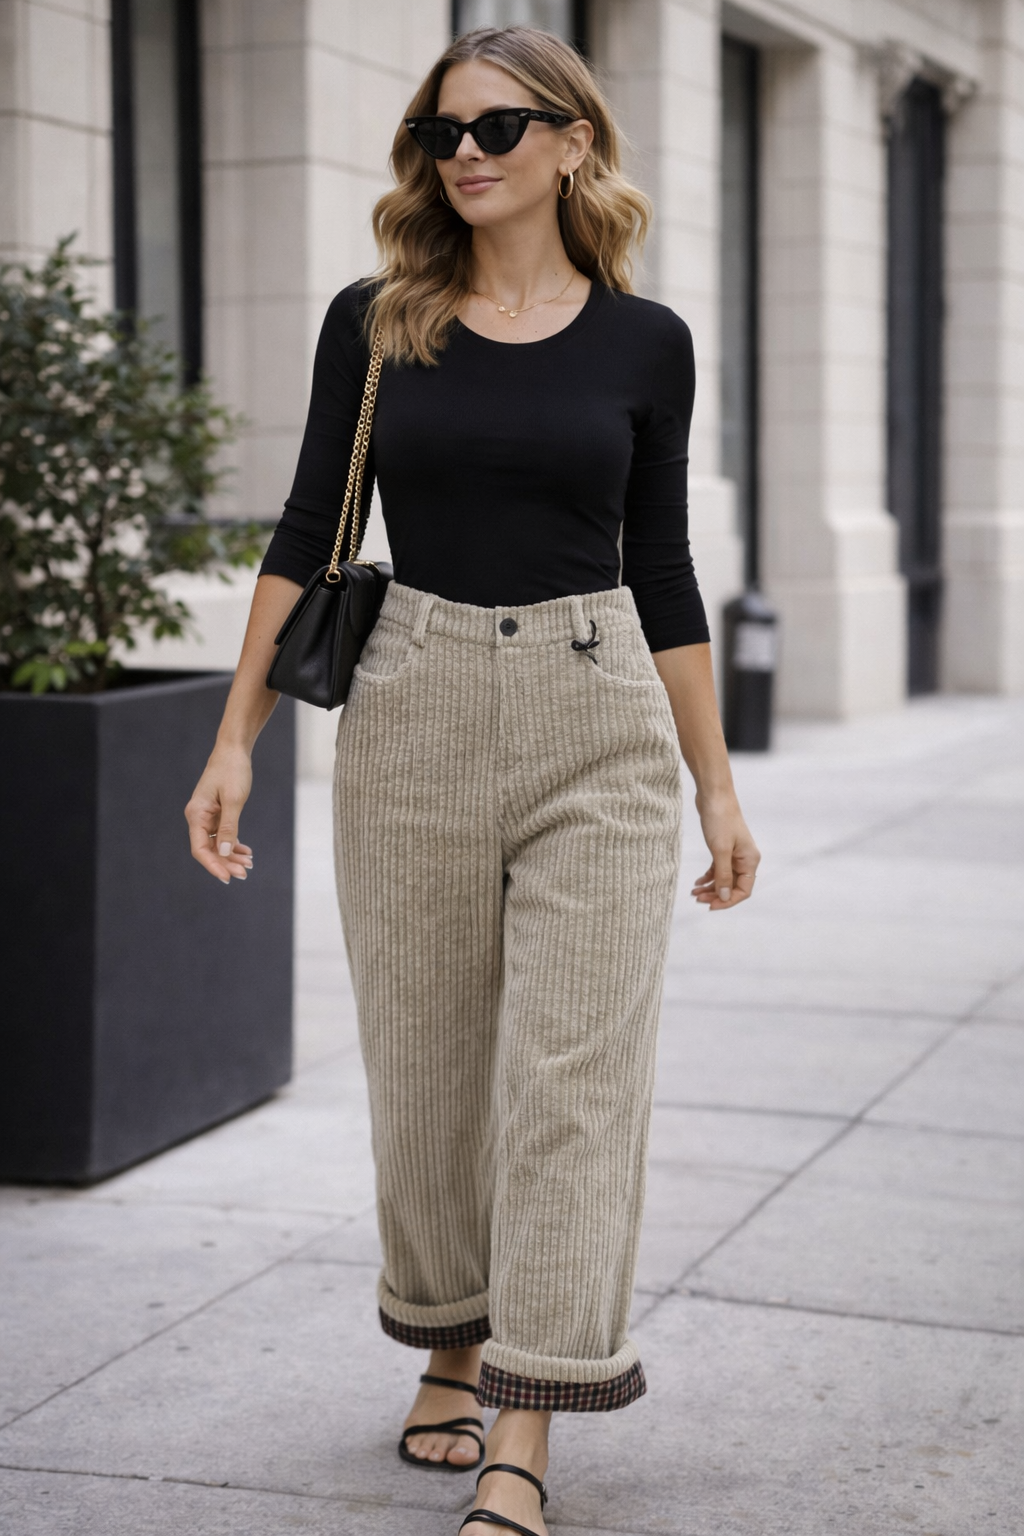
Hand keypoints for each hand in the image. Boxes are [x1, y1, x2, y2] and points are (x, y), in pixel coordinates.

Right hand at [185, 744, 254, 885]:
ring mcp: (207, 816)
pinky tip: (246, 852)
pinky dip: (234, 844)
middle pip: (209, 849)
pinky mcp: (217, 813)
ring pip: (217, 844)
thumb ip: (229, 826)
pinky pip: (223, 834)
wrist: (234, 750)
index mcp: (196, 814)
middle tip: (245, 873)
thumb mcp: (234, 800)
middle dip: (226, 863)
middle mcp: (198, 817)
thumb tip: (226, 852)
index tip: (228, 877)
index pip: (200, 848)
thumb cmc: (232, 770)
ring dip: (231, 856)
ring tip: (249, 865)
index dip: (213, 865)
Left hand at [691, 790, 759, 910]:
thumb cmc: (719, 819)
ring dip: (710, 887)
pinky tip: (697, 882)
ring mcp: (735, 853)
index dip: (728, 901)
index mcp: (750, 860)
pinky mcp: (724, 848)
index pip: (743, 891)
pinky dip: (708, 877)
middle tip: (697, 899)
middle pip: (733, 886)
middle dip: (716, 895)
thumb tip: (725, 897)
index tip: (710, 906)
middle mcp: (745, 858)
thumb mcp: (720, 850)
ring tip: (694, 893)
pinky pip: (718, 869)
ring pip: (724, 878)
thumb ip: (723, 875)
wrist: (713, 794)